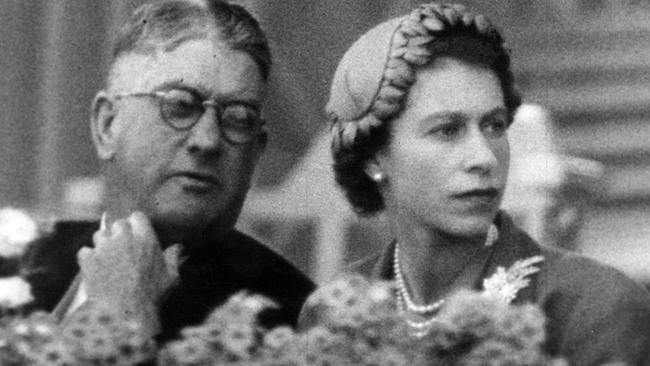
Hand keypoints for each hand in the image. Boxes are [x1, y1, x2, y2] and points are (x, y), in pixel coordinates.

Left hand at [76, 212, 180, 333]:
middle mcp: (124, 238)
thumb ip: (174, 258)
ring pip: (99, 235)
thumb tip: (179, 247)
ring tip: (108, 258)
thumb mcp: (171, 278)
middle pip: (118, 224)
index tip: (136, 232)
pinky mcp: (88, 259)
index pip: (137, 216)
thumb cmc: (152, 296)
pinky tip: (95, 269)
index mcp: (146, 238)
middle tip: (122, 247)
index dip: (136, 224)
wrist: (124, 314)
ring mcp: (104, 247)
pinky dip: (89, 258)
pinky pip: (85, 251)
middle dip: (119, 233)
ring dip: (103, 244)